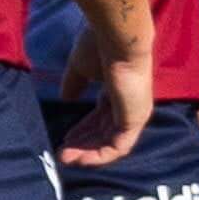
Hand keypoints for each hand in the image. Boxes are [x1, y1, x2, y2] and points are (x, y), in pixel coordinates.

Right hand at [49, 34, 156, 171]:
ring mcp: (133, 114)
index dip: (83, 129)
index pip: (101, 117)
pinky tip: (80, 159)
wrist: (117, 40)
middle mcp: (128, 105)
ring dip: (87, 153)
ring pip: (110, 143)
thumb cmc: (100, 47)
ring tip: (65, 159)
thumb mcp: (79, 68)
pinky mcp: (135, 121)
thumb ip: (73, 84)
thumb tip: (64, 99)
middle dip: (83, 144)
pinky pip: (118, 148)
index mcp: (117, 91)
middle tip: (62, 154)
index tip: (65, 137)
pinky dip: (99, 156)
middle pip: (104, 132)